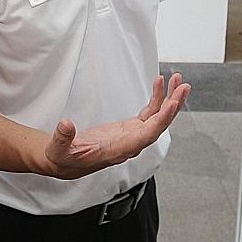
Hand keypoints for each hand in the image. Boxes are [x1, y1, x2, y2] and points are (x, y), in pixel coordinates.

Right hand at [40, 73, 188, 179]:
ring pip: (156, 118)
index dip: (160, 121)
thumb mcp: (58, 149)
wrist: (65, 162)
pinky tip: (160, 85)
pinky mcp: (129, 129)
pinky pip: (148, 113)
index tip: (171, 105)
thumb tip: (66, 125)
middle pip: (158, 125)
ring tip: (177, 79)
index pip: (145, 136)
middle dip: (172, 106)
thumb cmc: (64, 157)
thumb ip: (62, 138)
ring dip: (168, 99)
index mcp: (118, 150)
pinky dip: (156, 99)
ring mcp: (131, 136)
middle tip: (183, 86)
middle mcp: (130, 144)